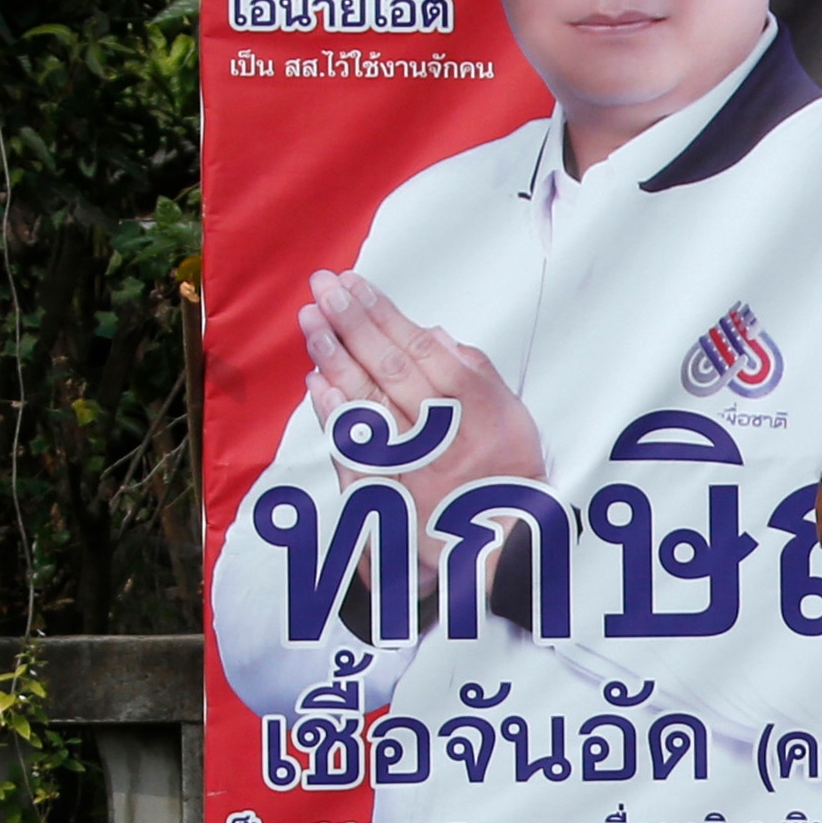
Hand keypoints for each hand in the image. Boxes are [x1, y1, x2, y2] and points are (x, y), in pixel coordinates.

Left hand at [301, 269, 546, 533]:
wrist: (507, 538)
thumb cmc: (508, 470)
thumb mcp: (510, 413)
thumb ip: (475, 371)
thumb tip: (433, 334)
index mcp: (473, 405)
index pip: (419, 348)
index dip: (382, 313)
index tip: (354, 284)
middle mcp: (442, 431)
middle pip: (390, 367)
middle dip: (353, 323)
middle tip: (323, 288)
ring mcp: (413, 462)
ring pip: (370, 400)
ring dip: (336, 358)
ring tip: (311, 321)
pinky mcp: (393, 492)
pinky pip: (359, 448)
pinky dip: (336, 413)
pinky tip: (317, 382)